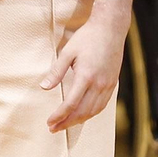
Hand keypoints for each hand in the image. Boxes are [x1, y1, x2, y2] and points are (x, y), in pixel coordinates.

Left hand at [41, 16, 123, 132]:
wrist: (110, 28)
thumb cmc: (87, 37)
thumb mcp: (67, 52)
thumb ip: (56, 72)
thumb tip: (44, 88)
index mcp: (86, 76)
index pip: (71, 104)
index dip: (59, 115)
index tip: (50, 122)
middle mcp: (99, 84)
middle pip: (82, 112)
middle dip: (67, 122)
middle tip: (54, 128)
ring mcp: (108, 85)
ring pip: (94, 111)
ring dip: (79, 120)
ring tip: (66, 124)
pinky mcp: (113, 83)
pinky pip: (102, 105)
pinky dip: (91, 113)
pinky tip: (83, 114)